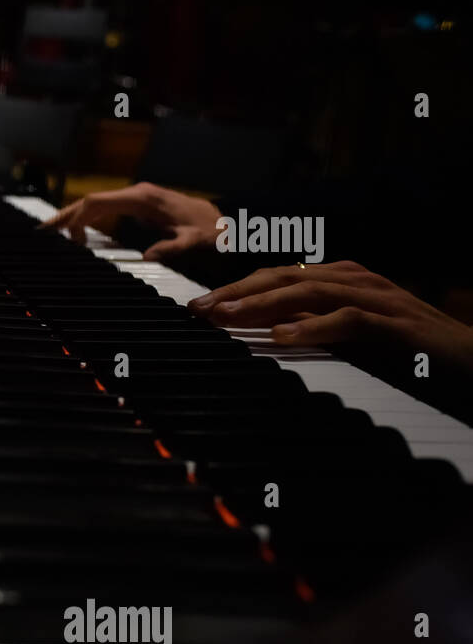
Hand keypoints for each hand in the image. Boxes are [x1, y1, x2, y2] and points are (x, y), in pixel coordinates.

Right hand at [44, 182, 221, 259]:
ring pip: (95, 204)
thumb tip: (146, 258)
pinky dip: (87, 219)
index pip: (98, 203)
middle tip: (40, 231)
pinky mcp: (137, 205)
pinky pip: (105, 209)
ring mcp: (136, 198)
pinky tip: (78, 233)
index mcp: (142, 199)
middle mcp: (136, 194)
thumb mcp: (193, 242)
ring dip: (73, 218)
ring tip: (50, 234)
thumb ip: (171, 248)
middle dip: (64, 216)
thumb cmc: (207, 231)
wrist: (220, 222)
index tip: (62, 235)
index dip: (76, 217)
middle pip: (90, 201)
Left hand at [188, 261, 472, 373]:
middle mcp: (357, 282)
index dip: (236, 289)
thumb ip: (310, 329)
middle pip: (286, 277)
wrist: (471, 365)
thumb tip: (260, 332)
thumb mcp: (347, 340)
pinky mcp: (399, 325)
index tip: (198, 308)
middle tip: (199, 310)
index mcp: (343, 282)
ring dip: (263, 304)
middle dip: (238, 291)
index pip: (279, 278)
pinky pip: (349, 320)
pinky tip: (281, 338)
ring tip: (226, 318)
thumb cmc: (407, 354)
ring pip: (311, 291)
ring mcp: (380, 300)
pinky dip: (313, 327)